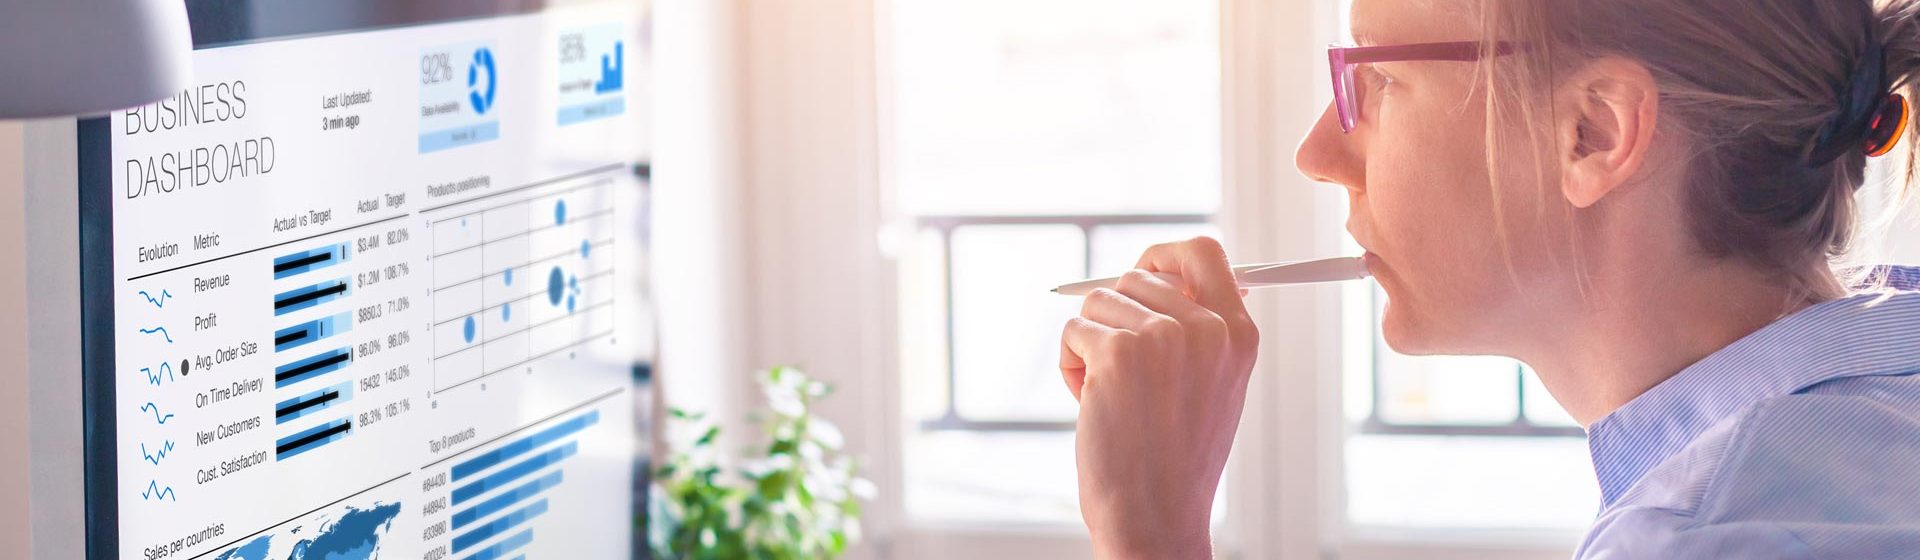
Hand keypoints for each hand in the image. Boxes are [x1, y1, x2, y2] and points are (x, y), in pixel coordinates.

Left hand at [1059, 237, 1259, 558]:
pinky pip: (1073, 330)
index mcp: (1238, 334)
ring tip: (1110, 394)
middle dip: (1116, 316)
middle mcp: (1206, 328)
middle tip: (1121, 371)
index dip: (1164, 256)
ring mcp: (1163, 337)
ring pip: (1098, 301)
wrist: (1155, 514)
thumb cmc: (1175, 459)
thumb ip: (1201, 329)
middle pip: (1136, 276)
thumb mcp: (1214, 386)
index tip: (1142, 270)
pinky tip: (1090, 404)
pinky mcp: (1118, 352)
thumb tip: (1164, 274)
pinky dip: (1070, 365)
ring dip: (1090, 344)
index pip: (1204, 253)